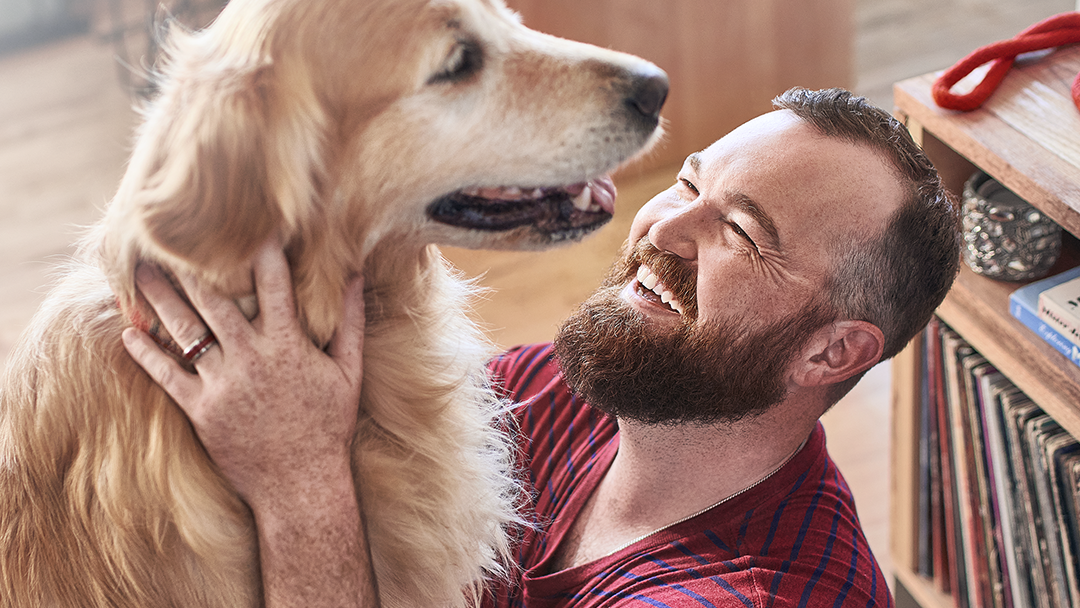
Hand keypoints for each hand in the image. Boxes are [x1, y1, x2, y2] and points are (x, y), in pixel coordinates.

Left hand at [122, 242, 364, 504]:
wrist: (300, 484)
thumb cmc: (328, 426)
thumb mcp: (348, 372)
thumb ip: (350, 322)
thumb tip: (354, 277)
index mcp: (287, 345)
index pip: (273, 284)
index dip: (261, 251)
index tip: (248, 223)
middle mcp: (250, 358)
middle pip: (212, 301)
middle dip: (189, 267)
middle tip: (167, 239)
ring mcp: (221, 384)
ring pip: (184, 331)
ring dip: (159, 299)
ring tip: (140, 273)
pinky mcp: (200, 410)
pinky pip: (165, 376)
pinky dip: (145, 353)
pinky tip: (129, 332)